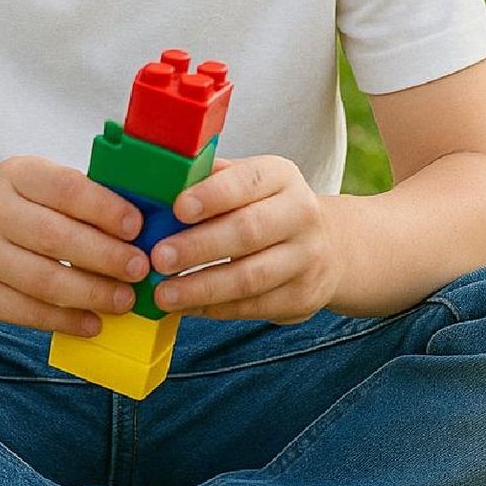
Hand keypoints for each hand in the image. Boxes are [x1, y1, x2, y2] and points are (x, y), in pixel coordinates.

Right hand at [0, 156, 149, 336]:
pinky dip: (65, 320)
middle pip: (57, 237)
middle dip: (106, 256)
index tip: (138, 227)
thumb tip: (141, 225)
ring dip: (92, 293)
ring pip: (44, 280)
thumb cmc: (9, 215)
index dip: (105, 208)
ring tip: (124, 300)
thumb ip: (77, 199)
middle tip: (140, 268)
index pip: (65, 188)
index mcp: (14, 174)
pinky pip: (27, 312)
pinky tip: (92, 323)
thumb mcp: (33, 189)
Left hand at [150, 156, 343, 323]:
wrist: (328, 246)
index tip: (178, 208)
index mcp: (281, 177)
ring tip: (163, 293)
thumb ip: (207, 180)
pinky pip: (252, 307)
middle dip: (198, 247)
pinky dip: (214, 308)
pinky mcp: (302, 297)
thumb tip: (157, 187)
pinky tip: (185, 306)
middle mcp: (301, 214)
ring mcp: (306, 259)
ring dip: (201, 287)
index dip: (212, 195)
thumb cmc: (264, 207)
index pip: (247, 181)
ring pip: (250, 277)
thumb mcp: (245, 182)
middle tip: (158, 257)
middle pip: (248, 231)